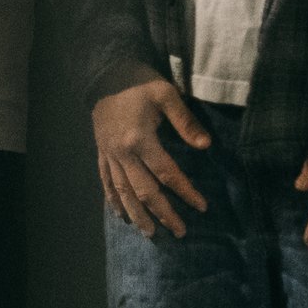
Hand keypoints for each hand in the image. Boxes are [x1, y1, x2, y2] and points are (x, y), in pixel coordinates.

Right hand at [91, 75, 209, 237]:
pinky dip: (112, 200)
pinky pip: (106, 181)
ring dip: (137, 214)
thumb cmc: (139, 82)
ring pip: (123, 192)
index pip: (167, 173)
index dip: (185, 192)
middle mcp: (123, 152)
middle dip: (163, 214)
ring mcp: (109, 154)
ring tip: (150, 233)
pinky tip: (120, 215)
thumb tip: (205, 145)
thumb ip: (185, 121)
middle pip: (144, 190)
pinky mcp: (101, 152)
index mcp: (140, 139)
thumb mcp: (166, 94)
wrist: (105, 74)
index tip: (201, 207)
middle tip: (179, 231)